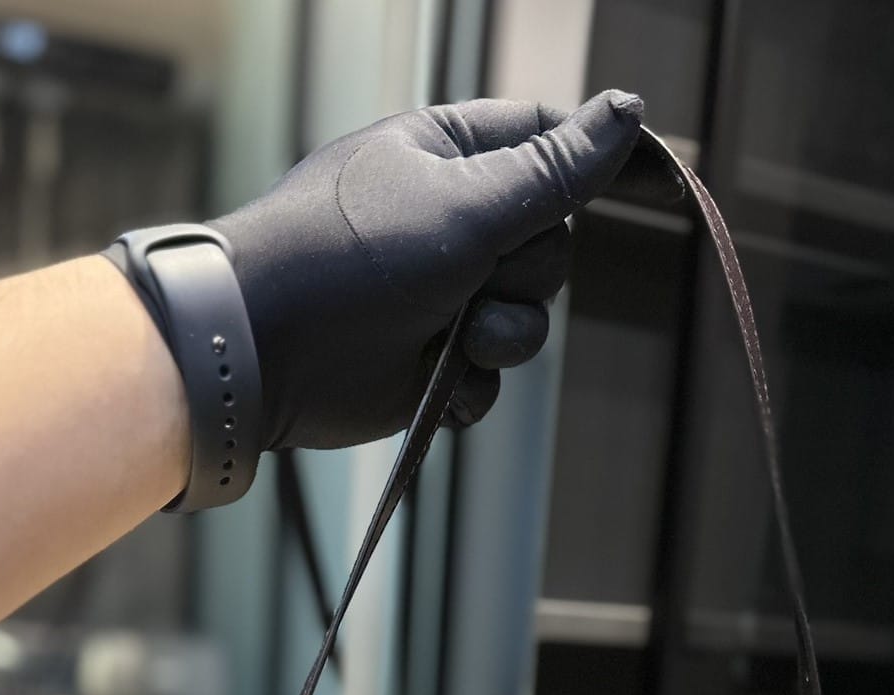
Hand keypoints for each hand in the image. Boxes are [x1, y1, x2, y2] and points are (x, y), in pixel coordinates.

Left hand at [210, 91, 643, 449]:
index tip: (628, 180)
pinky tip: (436, 381)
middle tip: (478, 276)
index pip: (544, 143)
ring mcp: (438, 297)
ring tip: (456, 337)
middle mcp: (448, 223)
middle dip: (528, 273)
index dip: (585, 164)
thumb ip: (553, 171)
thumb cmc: (349, 258)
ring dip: (505, 336)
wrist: (266, 352)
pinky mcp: (428, 366)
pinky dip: (471, 386)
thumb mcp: (464, 204)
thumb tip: (627, 110)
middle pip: (548, 245)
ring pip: (527, 319)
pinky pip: (490, 378)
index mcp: (449, 156)